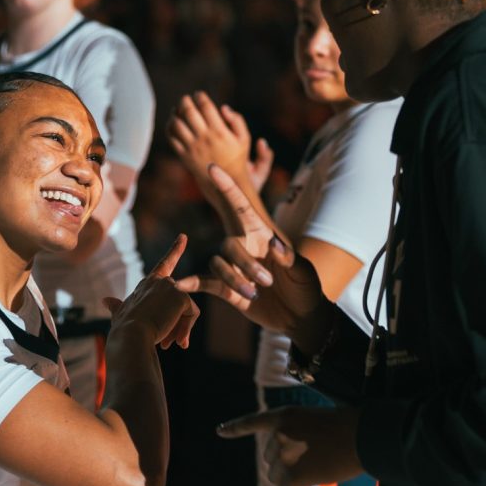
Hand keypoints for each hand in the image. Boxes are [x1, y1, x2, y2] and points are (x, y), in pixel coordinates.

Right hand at [110, 234, 199, 349]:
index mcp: (147, 284)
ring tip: (169, 344)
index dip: (175, 249)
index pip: (164, 264)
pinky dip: (186, 329)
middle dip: (178, 324)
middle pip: (180, 303)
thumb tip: (105, 300)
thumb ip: (117, 306)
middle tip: (168, 344)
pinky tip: (177, 340)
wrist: (130, 336)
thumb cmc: (124, 329)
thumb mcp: (121, 314)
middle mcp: (160, 281)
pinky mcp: (181, 296)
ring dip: (181, 329)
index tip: (183, 236)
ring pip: (186, 311)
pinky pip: (192, 315)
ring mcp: (171, 286)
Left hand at [168, 92, 272, 192]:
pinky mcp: (184, 156)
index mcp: (219, 131)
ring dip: (175, 113)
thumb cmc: (236, 157)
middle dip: (185, 101)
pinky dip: (169, 127)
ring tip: (178, 109)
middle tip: (186, 99)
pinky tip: (174, 123)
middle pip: (188, 112)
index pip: (205, 106)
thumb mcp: (244, 138)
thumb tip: (223, 108)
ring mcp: (192, 147)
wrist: (226, 182)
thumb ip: (237, 120)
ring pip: (177, 124)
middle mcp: (204, 138)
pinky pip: (172, 138)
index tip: (199, 95)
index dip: (200, 96)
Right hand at [175, 164, 326, 336]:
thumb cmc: (306, 287)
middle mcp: (245, 248)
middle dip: (246, 264)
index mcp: (262, 236)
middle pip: (230, 245)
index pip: (242, 207)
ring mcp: (235, 269)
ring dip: (234, 278)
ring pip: (219, 264)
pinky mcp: (228, 290)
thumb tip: (274, 248)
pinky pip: (207, 283)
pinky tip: (180, 286)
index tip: (213, 169)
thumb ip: (290, 259)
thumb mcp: (303, 271)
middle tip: (267, 281)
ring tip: (255, 293)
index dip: (228, 187)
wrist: (301, 316)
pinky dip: (193, 284)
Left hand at [217, 405, 363, 485]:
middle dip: (287, 466)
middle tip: (314, 466)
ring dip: (292, 481)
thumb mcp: (318, 422)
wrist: (365, 435)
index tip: (219, 431)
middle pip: (270, 460)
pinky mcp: (293, 474)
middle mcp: (279, 433)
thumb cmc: (351, 428)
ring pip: (276, 478)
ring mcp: (284, 454)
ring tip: (316, 477)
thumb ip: (298, 437)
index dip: (235, 427)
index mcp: (285, 415)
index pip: (254, 421)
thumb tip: (290, 473)